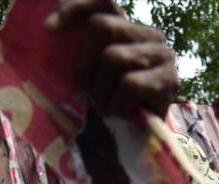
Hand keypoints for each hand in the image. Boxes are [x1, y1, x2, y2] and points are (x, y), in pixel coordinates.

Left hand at [44, 0, 178, 117]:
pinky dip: (118, 104)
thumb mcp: (87, 74)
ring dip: (101, 92)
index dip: (75, 7)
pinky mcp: (170, 78)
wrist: (140, 135)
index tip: (48, 28)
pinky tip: (121, 112)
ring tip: (105, 107)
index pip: (103, 0)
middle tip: (84, 90)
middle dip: (84, 63)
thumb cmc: (108, 101)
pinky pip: (130, 84)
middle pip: (101, 27)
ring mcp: (162, 53)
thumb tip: (48, 29)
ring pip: (114, 57)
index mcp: (125, 27)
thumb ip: (77, 53)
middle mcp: (147, 32)